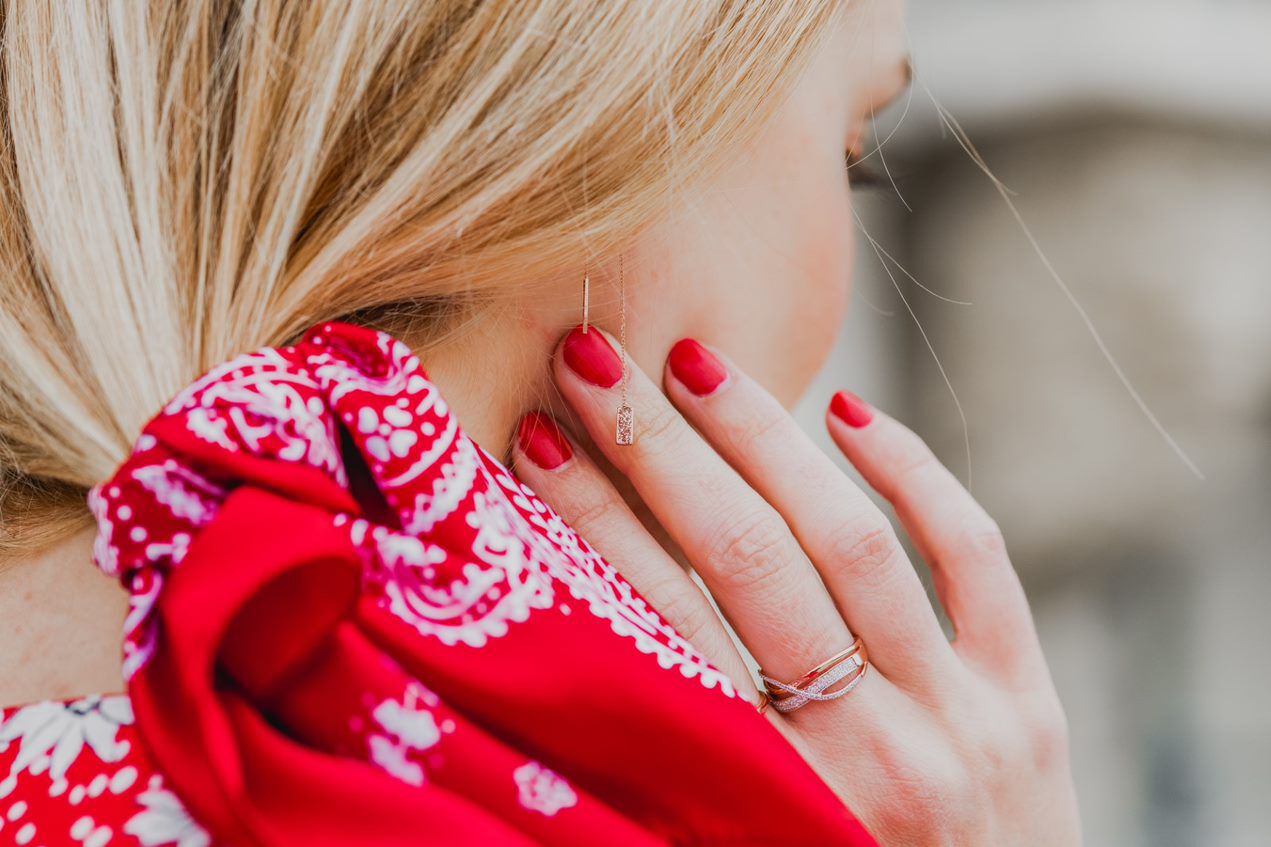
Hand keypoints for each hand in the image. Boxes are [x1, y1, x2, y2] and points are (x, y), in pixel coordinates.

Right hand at [512, 326, 1081, 845]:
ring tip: (695, 364)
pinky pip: (973, 556)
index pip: (664, 624)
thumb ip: (674, 766)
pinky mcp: (1029, 696)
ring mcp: (962, 715)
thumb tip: (571, 650)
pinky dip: (912, 473)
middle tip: (594, 364)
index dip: (592, 521)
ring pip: (851, 540)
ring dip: (762, 437)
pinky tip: (848, 413)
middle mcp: (874, 751)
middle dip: (659, 450)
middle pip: (748, 559)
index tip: (537, 443)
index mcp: (775, 799)